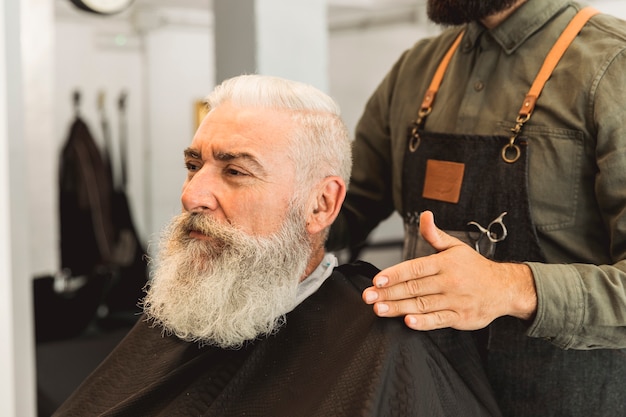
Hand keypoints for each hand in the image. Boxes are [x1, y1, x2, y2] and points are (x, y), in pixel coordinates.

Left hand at [362, 211, 536, 330]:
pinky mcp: (460, 317)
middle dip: (389, 293)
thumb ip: (434, 235)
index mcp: (445, 263)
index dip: (395, 274)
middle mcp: (450, 281)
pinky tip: (408, 322)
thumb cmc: (474, 267)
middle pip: (415, 288)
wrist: (504, 288)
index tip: (377, 280)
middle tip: (368, 297)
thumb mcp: (455, 247)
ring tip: (379, 309)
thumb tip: (425, 215)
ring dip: (399, 308)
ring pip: (423, 305)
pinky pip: (439, 320)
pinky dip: (423, 322)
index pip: (416, 268)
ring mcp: (456, 300)